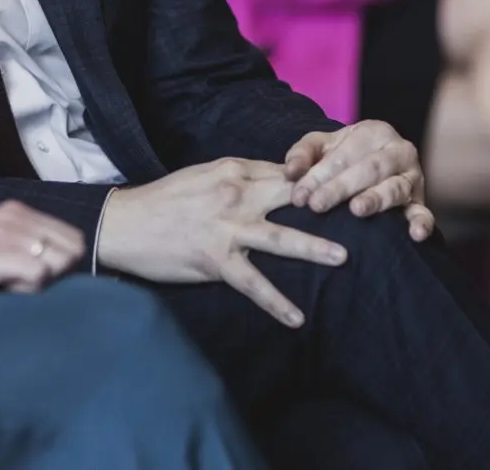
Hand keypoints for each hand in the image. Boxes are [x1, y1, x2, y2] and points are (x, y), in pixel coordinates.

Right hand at [0, 201, 83, 315]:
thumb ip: (24, 246)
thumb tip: (65, 264)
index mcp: (14, 210)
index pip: (72, 237)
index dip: (57, 264)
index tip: (25, 274)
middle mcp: (13, 215)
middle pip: (72, 249)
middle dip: (54, 271)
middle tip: (17, 281)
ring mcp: (4, 233)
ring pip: (60, 261)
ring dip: (39, 281)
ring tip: (5, 284)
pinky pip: (41, 275)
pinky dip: (27, 289)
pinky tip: (0, 289)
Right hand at [96, 159, 345, 326]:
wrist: (123, 223)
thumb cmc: (164, 200)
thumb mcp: (203, 176)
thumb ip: (241, 178)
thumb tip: (278, 183)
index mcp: (233, 170)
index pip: (286, 173)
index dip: (318, 179)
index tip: (351, 183)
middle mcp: (235, 195)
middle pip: (293, 198)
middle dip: (329, 204)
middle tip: (366, 212)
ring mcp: (227, 228)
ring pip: (281, 238)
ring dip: (314, 248)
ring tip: (344, 259)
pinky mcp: (216, 259)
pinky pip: (253, 284)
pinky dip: (277, 303)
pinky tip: (298, 319)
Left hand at [284, 121, 433, 240]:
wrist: (376, 157)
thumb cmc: (343, 152)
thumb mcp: (321, 145)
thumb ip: (303, 154)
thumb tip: (290, 172)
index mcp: (374, 132)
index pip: (344, 155)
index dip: (319, 175)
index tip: (299, 196)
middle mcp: (399, 151)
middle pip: (369, 169)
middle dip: (340, 188)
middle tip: (317, 205)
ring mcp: (413, 177)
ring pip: (394, 188)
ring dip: (376, 200)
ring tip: (356, 210)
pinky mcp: (420, 201)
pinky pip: (424, 212)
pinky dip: (423, 223)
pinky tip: (416, 234)